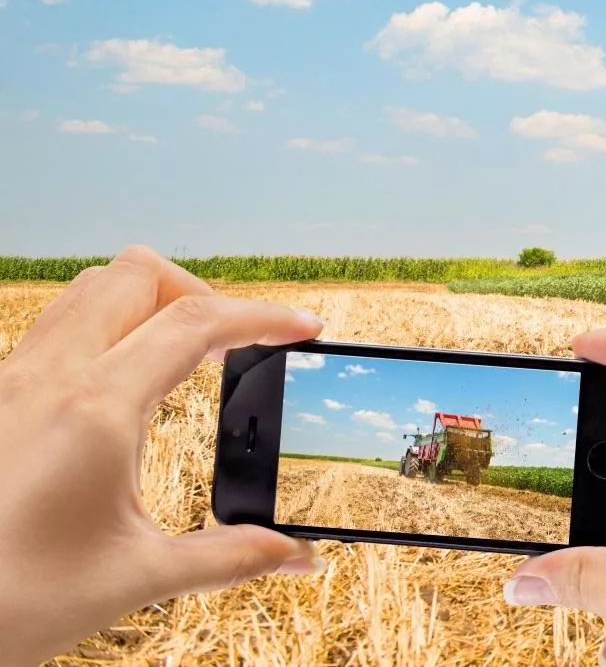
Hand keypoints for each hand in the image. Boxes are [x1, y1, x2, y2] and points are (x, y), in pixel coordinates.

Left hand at [0, 246, 326, 666]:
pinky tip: (123, 383)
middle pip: (140, 275)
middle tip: (236, 343)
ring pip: (91, 288)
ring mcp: (13, 380)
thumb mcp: (133, 577)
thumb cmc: (10, 601)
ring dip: (149, 302)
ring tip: (185, 352)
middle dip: (202, 294)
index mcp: (94, 408)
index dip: (264, 317)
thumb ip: (227, 558)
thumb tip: (296, 557)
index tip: (304, 329)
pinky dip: (106, 327)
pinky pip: (57, 325)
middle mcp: (49, 376)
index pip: (196, 323)